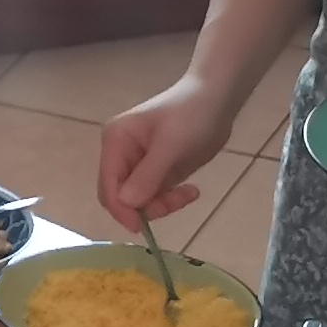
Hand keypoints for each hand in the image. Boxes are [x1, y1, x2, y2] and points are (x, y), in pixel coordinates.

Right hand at [101, 86, 239, 234]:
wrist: (218, 99)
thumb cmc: (192, 114)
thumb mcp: (171, 144)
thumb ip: (148, 174)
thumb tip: (125, 203)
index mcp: (116, 141)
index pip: (108, 184)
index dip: (120, 208)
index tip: (141, 227)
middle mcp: (122, 154)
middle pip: (121, 195)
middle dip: (144, 206)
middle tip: (175, 203)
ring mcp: (139, 163)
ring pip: (140, 200)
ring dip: (163, 204)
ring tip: (189, 194)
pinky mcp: (157, 170)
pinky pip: (156, 195)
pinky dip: (172, 199)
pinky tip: (191, 190)